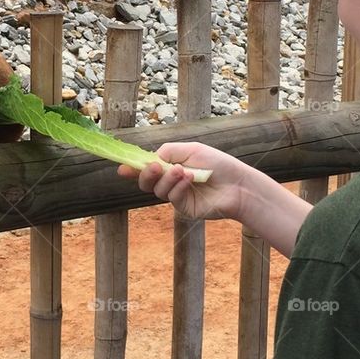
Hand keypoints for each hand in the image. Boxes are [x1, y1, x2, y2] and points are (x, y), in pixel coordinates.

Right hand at [117, 142, 250, 221]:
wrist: (237, 184)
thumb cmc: (217, 164)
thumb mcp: (190, 150)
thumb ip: (167, 152)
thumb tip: (149, 158)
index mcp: (171, 165)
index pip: (148, 167)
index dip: (133, 168)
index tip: (122, 168)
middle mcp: (171, 181)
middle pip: (146, 182)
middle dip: (145, 174)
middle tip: (154, 167)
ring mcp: (177, 196)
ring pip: (157, 190)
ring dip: (167, 178)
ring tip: (182, 171)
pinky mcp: (184, 208)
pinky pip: (172, 198)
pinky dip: (178, 187)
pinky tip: (189, 179)